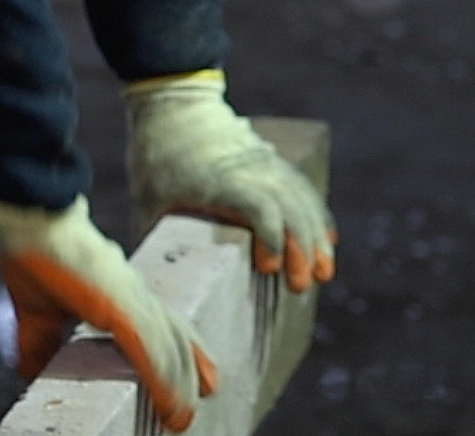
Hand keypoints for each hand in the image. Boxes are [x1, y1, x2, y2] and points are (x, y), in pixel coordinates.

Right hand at [0, 194, 216, 432]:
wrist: (31, 220)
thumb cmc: (33, 255)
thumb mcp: (36, 312)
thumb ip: (38, 342)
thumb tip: (28, 373)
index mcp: (117, 294)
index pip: (157, 326)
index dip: (176, 348)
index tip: (189, 372)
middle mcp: (133, 296)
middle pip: (174, 337)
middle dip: (191, 368)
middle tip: (205, 396)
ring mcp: (130, 300)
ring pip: (167, 350)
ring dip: (179, 386)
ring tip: (182, 420)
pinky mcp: (120, 306)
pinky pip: (150, 351)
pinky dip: (162, 379)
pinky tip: (171, 403)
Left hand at [126, 70, 335, 292]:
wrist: (177, 110)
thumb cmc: (157, 163)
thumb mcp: (147, 203)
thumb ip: (154, 242)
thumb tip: (149, 286)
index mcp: (218, 182)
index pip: (259, 207)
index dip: (271, 238)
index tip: (269, 268)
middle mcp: (250, 171)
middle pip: (289, 209)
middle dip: (301, 250)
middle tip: (301, 286)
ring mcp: (266, 165)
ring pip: (302, 201)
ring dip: (316, 239)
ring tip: (324, 274)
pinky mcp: (273, 164)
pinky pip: (302, 191)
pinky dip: (317, 216)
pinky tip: (327, 242)